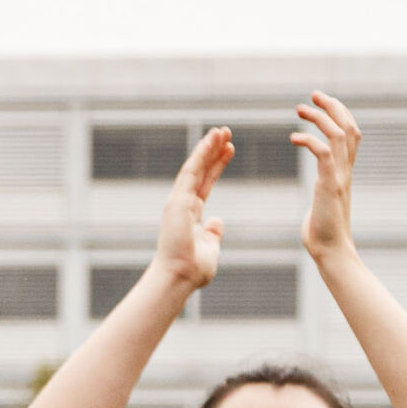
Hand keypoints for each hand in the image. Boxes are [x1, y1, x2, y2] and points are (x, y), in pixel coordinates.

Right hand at [156, 128, 231, 289]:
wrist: (179, 277)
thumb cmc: (193, 269)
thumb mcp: (211, 247)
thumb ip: (213, 233)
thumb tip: (218, 220)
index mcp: (190, 214)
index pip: (206, 183)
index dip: (217, 165)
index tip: (229, 150)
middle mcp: (182, 205)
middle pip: (200, 171)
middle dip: (213, 151)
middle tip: (226, 132)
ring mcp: (178, 202)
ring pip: (195, 167)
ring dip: (208, 147)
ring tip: (222, 130)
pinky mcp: (177, 201)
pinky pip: (191, 172)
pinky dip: (201, 155)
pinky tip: (211, 140)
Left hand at [294, 92, 359, 257]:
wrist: (330, 251)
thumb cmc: (322, 234)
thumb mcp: (322, 207)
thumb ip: (322, 196)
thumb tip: (315, 203)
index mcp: (344, 173)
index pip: (351, 135)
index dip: (340, 115)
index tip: (322, 103)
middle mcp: (345, 171)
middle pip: (349, 127)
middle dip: (333, 107)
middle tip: (314, 95)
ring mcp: (340, 177)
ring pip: (339, 135)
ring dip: (320, 117)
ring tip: (300, 109)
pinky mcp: (330, 185)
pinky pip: (324, 153)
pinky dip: (310, 140)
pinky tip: (294, 137)